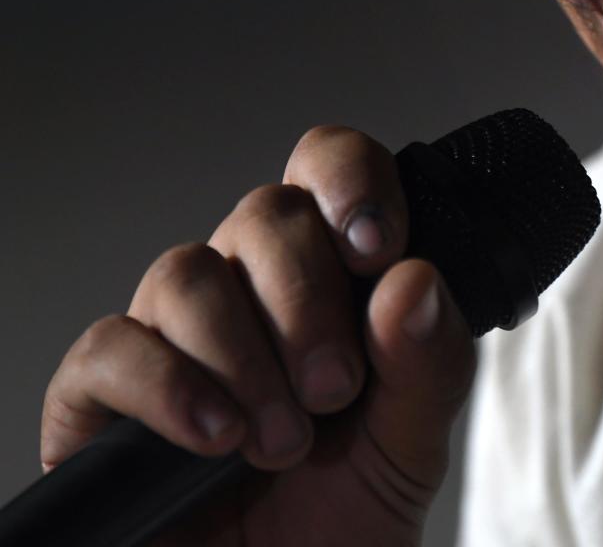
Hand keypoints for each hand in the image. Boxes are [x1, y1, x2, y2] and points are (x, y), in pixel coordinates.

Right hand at [40, 126, 475, 546]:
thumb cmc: (341, 518)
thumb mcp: (411, 444)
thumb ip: (429, 363)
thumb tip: (414, 280)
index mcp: (324, 271)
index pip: (325, 164)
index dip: (349, 181)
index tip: (375, 249)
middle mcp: (244, 286)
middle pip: (263, 214)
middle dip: (307, 297)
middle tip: (335, 387)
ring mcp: (170, 335)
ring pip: (185, 271)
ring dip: (244, 353)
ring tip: (282, 438)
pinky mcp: (100, 397)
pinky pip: (110, 347)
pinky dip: (166, 386)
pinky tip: (214, 436)